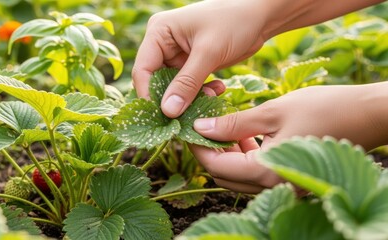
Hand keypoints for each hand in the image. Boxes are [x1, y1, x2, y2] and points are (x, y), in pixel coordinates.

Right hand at [132, 0, 267, 117]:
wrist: (260, 15)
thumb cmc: (234, 22)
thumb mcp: (209, 52)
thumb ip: (187, 83)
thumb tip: (168, 111)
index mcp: (159, 32)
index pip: (143, 70)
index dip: (150, 95)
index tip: (163, 116)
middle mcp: (163, 44)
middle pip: (156, 81)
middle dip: (173, 98)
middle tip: (188, 114)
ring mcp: (177, 55)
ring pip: (174, 87)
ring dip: (191, 97)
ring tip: (211, 96)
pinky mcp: (192, 64)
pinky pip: (189, 86)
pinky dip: (201, 92)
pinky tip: (218, 89)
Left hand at [190, 83, 387, 192]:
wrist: (367, 115)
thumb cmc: (324, 109)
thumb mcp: (272, 112)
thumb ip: (233, 124)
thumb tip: (200, 127)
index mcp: (266, 171)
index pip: (216, 166)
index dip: (197, 147)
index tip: (188, 126)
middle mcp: (272, 185)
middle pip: (224, 175)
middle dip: (208, 150)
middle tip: (201, 124)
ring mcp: (282, 184)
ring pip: (239, 174)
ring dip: (226, 152)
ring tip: (222, 125)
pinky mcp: (289, 176)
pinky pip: (256, 171)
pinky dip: (244, 154)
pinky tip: (243, 133)